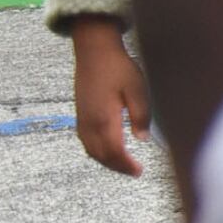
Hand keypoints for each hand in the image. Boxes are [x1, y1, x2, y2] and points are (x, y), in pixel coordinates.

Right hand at [68, 17, 150, 178]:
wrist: (94, 51)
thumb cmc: (118, 68)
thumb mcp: (137, 89)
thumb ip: (140, 115)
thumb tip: (142, 139)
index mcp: (104, 118)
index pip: (113, 151)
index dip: (126, 165)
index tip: (139, 171)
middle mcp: (89, 122)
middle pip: (100, 155)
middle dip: (117, 167)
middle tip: (135, 172)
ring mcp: (82, 118)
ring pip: (91, 149)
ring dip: (106, 161)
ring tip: (124, 165)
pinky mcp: (80, 113)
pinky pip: (86, 141)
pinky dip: (97, 151)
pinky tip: (108, 150)